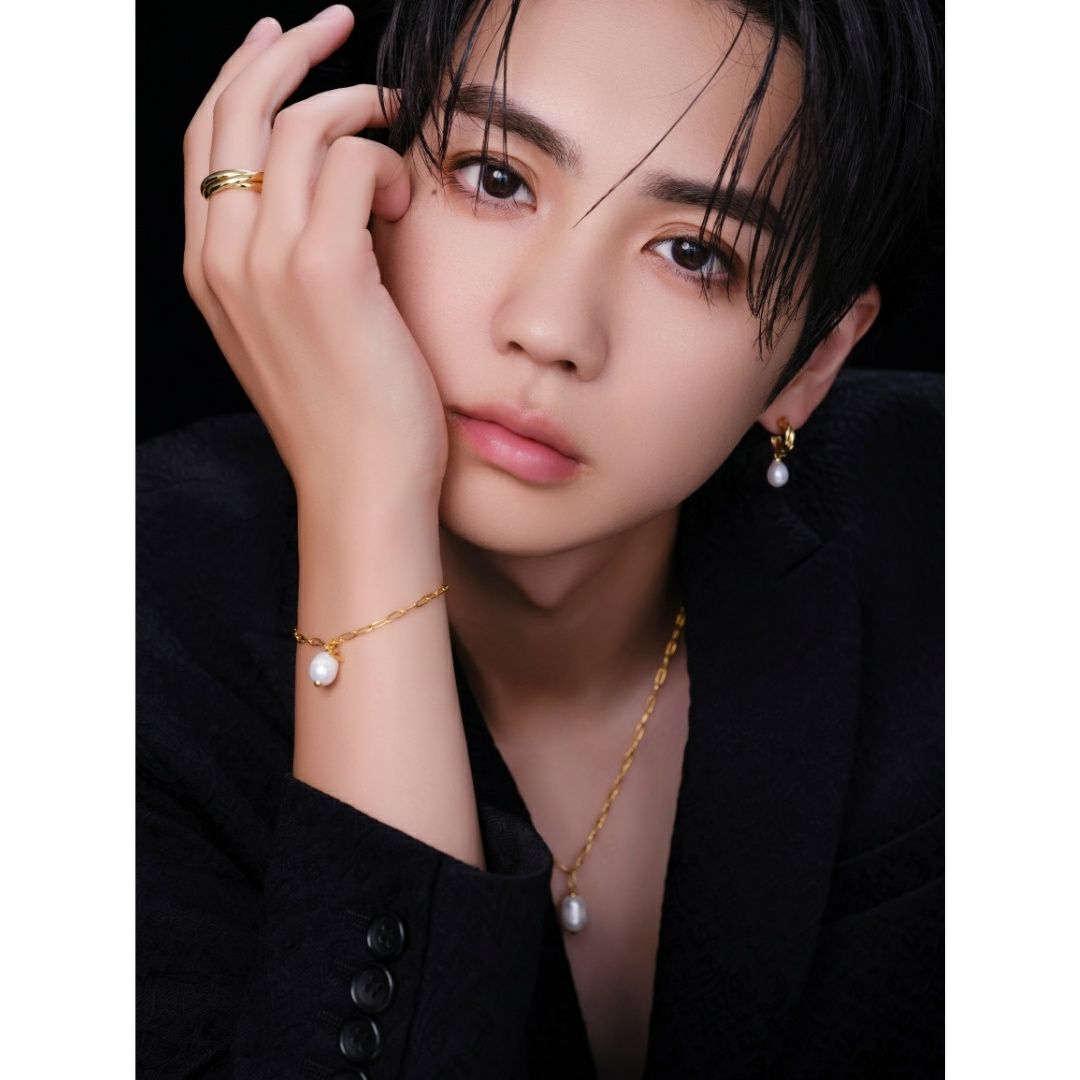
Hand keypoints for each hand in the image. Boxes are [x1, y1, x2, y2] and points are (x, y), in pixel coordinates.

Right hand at [182, 5, 448, 505]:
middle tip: (335, 22)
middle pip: (235, 111)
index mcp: (210, 270)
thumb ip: (298, 256)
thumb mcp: (300, 331)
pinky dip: (381, 161)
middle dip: (286, 49)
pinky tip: (400, 200)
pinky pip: (348, 161)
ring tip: (397, 125)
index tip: (282, 41)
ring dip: (355, 108)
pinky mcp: (324, 271)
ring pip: (295, 126)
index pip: (206, 142)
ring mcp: (265, 263)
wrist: (361, 488)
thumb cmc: (349, 415)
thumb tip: (340, 184)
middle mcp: (222, 258)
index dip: (242, 78)